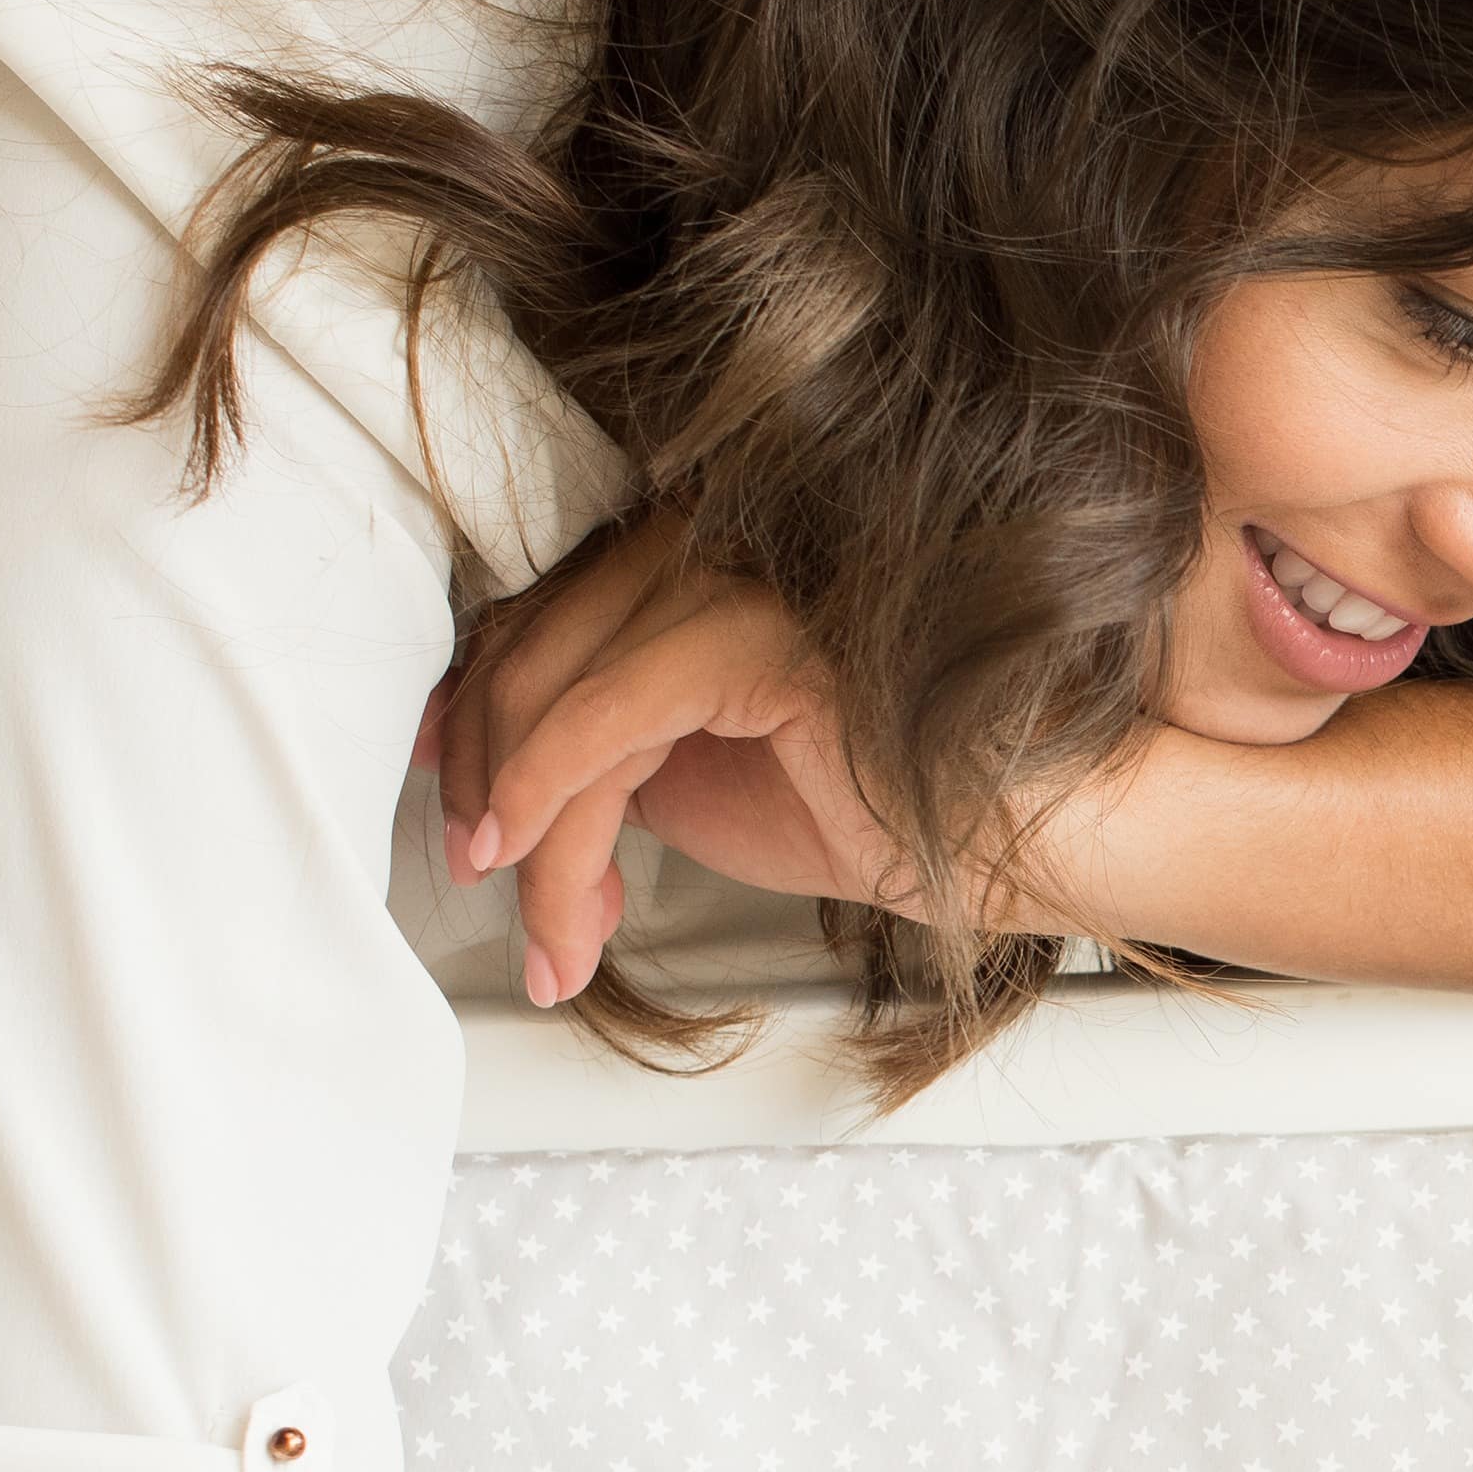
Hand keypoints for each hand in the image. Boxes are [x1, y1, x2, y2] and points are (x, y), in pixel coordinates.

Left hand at [432, 510, 917, 1007]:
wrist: (1005, 846)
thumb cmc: (878, 810)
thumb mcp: (689, 781)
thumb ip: (593, 751)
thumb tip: (479, 768)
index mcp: (684, 557)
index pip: (531, 629)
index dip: (475, 739)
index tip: (467, 828)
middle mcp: (700, 536)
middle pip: (524, 655)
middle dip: (489, 794)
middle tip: (500, 900)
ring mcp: (731, 571)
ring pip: (554, 696)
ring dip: (529, 835)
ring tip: (549, 935)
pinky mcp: (754, 630)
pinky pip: (605, 714)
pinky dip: (548, 797)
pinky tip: (528, 864)